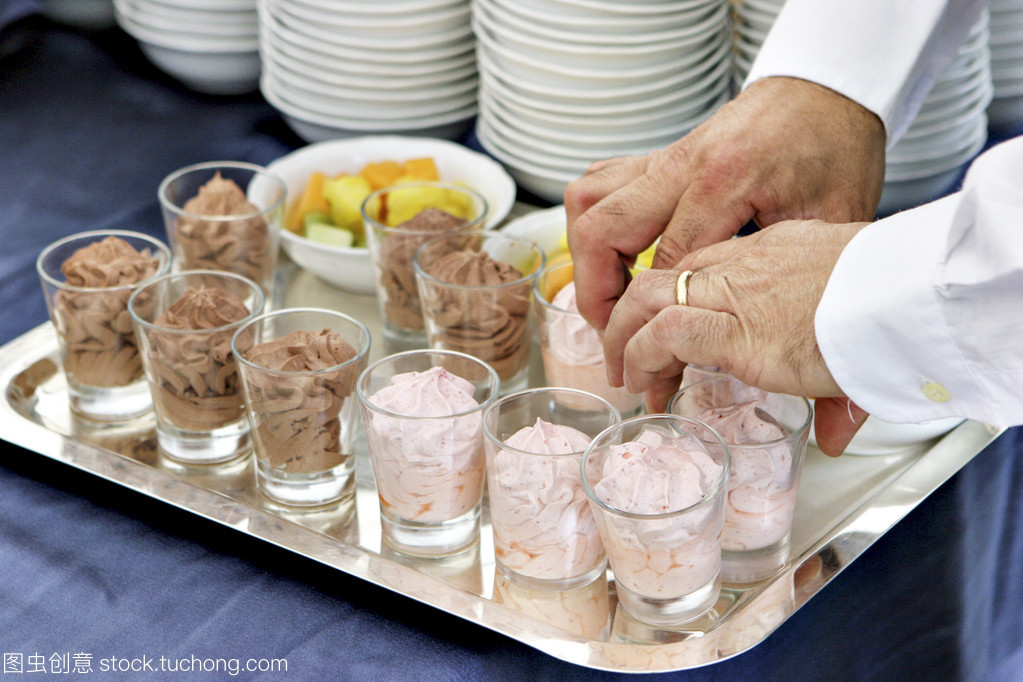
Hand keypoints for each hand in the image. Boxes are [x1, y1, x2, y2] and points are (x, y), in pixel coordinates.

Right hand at [564, 76, 885, 331]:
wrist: (827, 87)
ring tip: (607, 293)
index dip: (653, 316)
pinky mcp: (661, 155)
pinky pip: (600, 182)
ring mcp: (666, 157)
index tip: (655, 356)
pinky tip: (615, 252)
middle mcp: (684, 164)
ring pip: (585, 200)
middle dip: (594, 290)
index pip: (665, 262)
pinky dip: (593, 220)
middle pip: (603, 230)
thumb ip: (804, 277)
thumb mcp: (834, 218)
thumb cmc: (836, 147)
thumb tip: (816, 356)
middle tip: (610, 330)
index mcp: (727, 180)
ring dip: (585, 253)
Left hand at [603, 219, 870, 455]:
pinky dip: (646, 359)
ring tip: (628, 377)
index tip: (664, 331)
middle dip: (632, 315)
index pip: (698, 267)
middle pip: (661, 278)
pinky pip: (666, 336)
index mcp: (768, 253)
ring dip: (628, 340)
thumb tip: (838, 433)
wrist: (905, 293)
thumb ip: (835, 369)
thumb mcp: (853, 318)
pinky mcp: (735, 330)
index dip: (671, 300)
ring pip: (648, 301)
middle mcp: (742, 268)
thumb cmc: (891, 299)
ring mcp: (734, 296)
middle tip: (628, 353)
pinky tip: (646, 385)